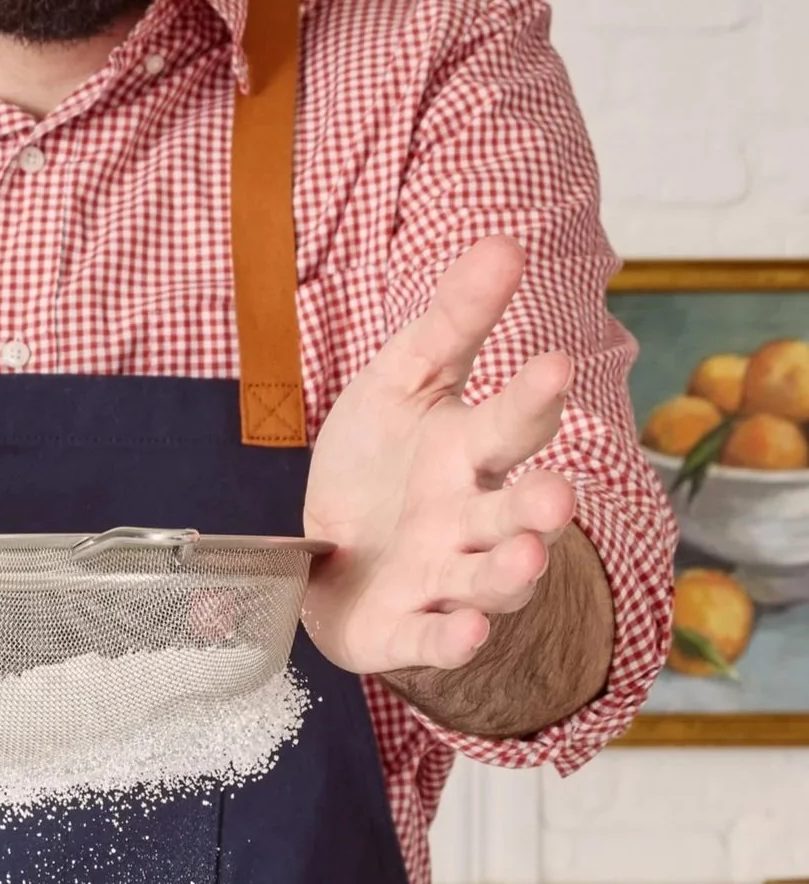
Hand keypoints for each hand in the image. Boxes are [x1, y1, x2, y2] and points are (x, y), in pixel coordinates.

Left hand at [301, 236, 577, 675]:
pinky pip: (434, 640)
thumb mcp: (401, 381)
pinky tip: (469, 631)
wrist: (325, 558)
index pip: (512, 423)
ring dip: (508, 574)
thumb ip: (452, 322)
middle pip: (515, 512)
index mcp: (470, 452)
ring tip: (525, 558)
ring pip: (488, 579)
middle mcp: (469, 520)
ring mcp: (440, 579)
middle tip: (558, 495)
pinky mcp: (405, 631)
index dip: (533, 398)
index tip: (554, 366)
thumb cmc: (376, 465)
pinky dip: (452, 641)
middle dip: (538, 506)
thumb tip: (504, 242)